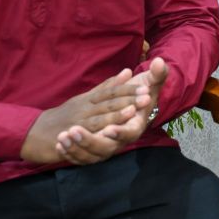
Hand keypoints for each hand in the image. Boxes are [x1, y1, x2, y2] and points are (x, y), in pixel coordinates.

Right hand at [20, 68, 140, 163]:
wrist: (35, 131)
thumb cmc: (65, 114)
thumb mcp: (85, 98)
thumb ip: (107, 86)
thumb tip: (128, 71)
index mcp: (90, 98)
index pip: (111, 91)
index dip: (129, 89)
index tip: (146, 85)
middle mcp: (85, 108)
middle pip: (108, 103)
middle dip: (128, 100)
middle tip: (147, 96)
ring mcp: (78, 123)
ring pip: (99, 119)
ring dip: (115, 116)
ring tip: (132, 111)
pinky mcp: (71, 138)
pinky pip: (85, 136)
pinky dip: (96, 134)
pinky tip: (108, 134)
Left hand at [55, 58, 169, 165]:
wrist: (134, 104)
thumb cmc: (142, 92)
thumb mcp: (151, 82)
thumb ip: (157, 74)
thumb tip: (159, 62)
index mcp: (135, 125)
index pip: (130, 133)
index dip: (120, 132)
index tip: (108, 129)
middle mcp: (121, 139)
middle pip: (107, 147)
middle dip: (89, 140)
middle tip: (73, 130)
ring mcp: (108, 146)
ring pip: (92, 155)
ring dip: (77, 147)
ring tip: (63, 136)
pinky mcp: (95, 149)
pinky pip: (82, 157)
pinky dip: (71, 153)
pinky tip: (60, 145)